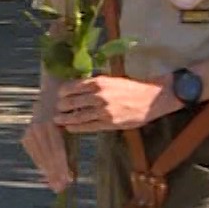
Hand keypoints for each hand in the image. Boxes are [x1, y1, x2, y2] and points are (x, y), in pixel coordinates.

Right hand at [21, 117, 71, 191]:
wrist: (49, 102)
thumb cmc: (67, 120)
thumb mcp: (71, 132)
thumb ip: (71, 153)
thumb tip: (70, 178)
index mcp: (52, 125)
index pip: (57, 150)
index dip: (62, 167)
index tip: (67, 182)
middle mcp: (38, 128)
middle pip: (47, 156)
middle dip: (54, 174)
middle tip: (60, 189)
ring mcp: (29, 133)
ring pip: (39, 157)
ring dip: (47, 173)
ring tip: (55, 186)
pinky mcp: (25, 138)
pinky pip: (34, 155)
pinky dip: (41, 166)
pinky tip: (47, 175)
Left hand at [54, 75, 177, 132]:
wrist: (152, 99)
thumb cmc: (131, 88)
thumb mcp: (111, 80)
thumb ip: (95, 84)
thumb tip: (76, 87)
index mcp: (99, 82)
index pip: (72, 87)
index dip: (63, 92)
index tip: (59, 95)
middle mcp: (99, 96)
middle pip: (72, 102)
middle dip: (62, 106)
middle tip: (57, 108)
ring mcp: (103, 111)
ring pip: (77, 116)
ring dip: (65, 118)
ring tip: (58, 119)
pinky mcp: (109, 123)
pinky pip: (88, 126)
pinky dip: (76, 127)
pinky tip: (70, 127)